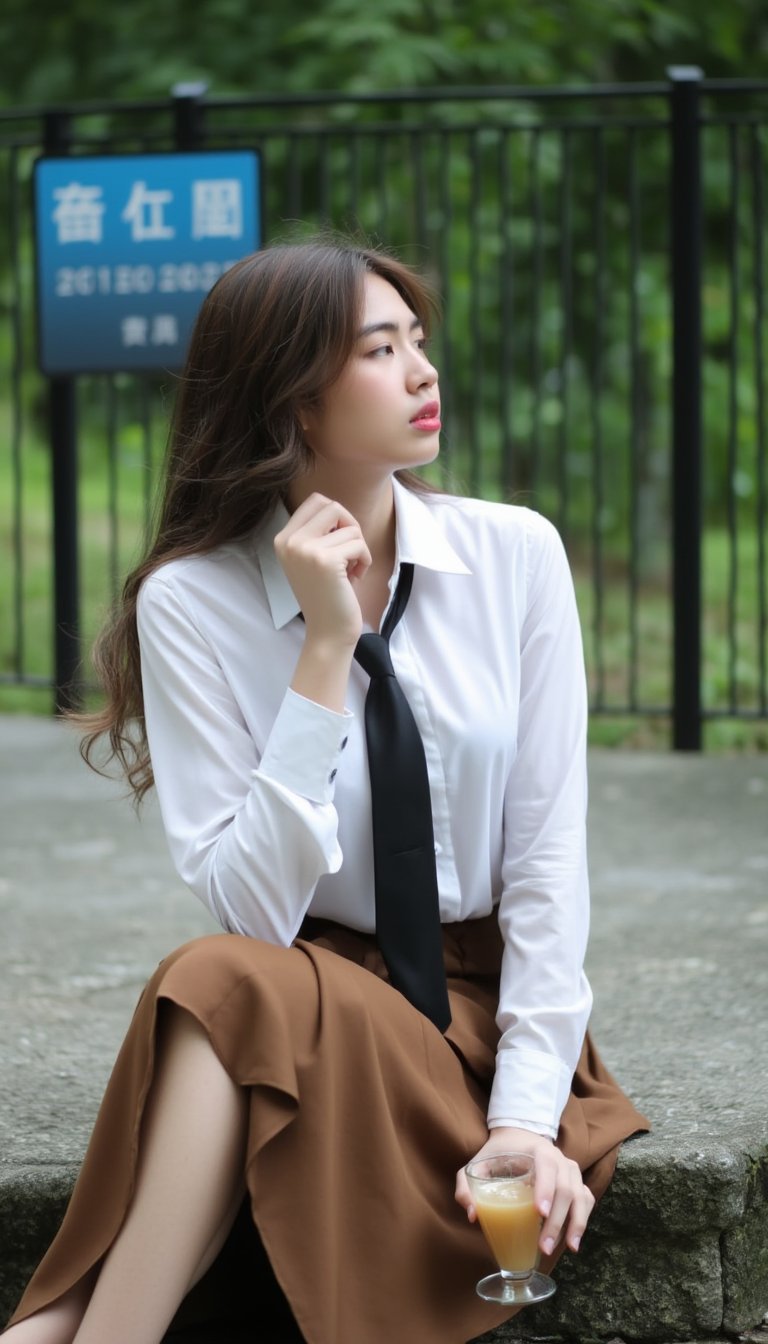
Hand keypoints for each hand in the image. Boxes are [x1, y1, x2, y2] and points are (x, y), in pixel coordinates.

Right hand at [274, 493, 370, 648]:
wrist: (327, 632)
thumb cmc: (326, 595)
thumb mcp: (310, 558)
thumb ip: (317, 532)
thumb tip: (337, 508)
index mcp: (283, 539)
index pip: (315, 500)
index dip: (337, 516)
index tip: (339, 540)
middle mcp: (289, 541)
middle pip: (332, 505)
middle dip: (350, 526)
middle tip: (351, 551)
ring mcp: (305, 550)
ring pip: (350, 527)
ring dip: (359, 548)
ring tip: (351, 570)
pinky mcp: (326, 561)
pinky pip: (359, 544)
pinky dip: (365, 560)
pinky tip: (355, 578)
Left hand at [455, 1126, 594, 1256]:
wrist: (518, 1137)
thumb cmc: (498, 1153)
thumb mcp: (477, 1164)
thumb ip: (466, 1186)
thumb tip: (473, 1216)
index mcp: (536, 1149)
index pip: (546, 1165)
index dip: (545, 1188)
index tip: (539, 1212)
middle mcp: (559, 1158)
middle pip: (565, 1188)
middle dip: (557, 1220)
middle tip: (543, 1246)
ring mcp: (570, 1170)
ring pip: (581, 1196)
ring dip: (575, 1224)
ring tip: (567, 1249)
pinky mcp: (576, 1182)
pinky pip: (586, 1200)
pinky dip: (583, 1219)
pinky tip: (573, 1242)